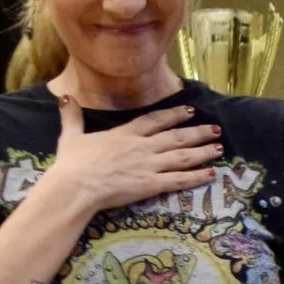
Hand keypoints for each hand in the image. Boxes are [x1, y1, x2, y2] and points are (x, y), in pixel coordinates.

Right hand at [41, 91, 225, 215]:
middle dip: (198, 132)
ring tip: (219, 148)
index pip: (155, 120)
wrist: (76, 186)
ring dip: (203, 151)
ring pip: (183, 156)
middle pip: (176, 137)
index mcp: (125, 134)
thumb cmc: (72, 163)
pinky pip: (179, 180)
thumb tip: (64, 97)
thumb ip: (72, 116)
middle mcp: (142, 147)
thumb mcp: (71, 136)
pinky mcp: (151, 185)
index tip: (189, 111)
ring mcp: (149, 165)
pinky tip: (211, 174)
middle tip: (215, 129)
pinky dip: (196, 176)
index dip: (174, 115)